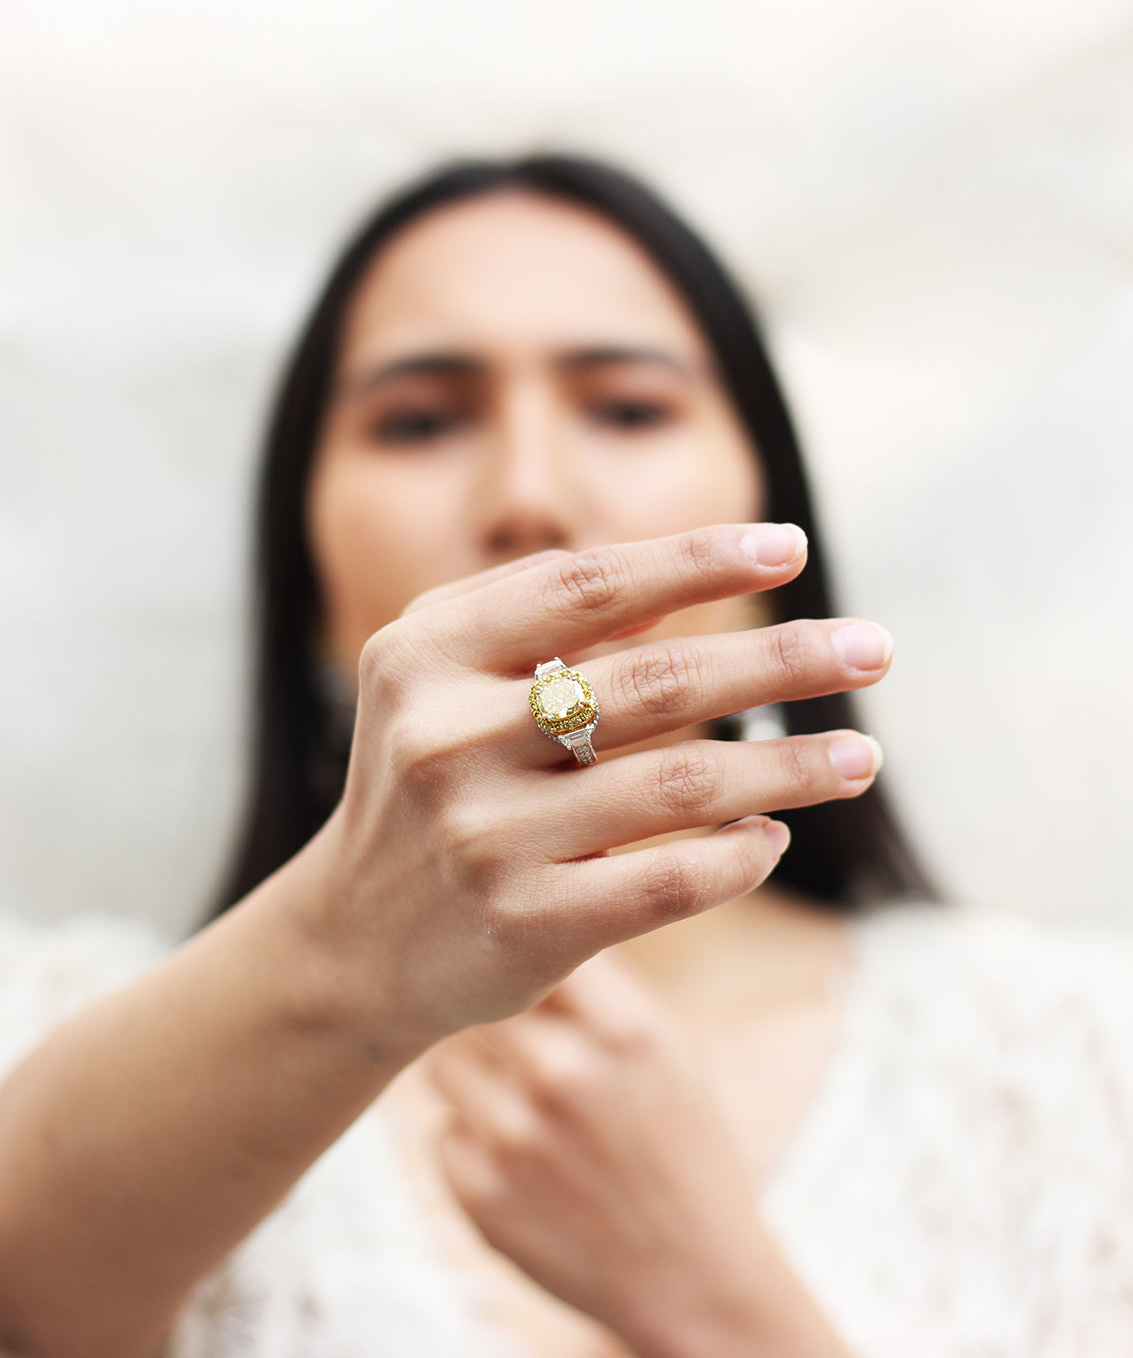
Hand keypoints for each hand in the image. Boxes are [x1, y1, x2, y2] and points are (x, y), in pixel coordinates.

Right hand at [295, 523, 889, 1060]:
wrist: (352, 941)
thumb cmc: (429, 778)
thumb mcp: (445, 676)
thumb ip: (536, 614)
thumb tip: (686, 576)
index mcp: (428, 653)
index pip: (587, 585)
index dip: (698, 560)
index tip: (791, 546)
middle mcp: (447, 738)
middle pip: (656, 681)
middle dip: (783, 660)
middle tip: (875, 648)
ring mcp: (484, 838)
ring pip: (682, 786)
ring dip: (792, 766)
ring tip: (862, 757)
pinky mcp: (522, 927)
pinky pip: (667, 882)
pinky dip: (739, 854)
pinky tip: (774, 835)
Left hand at [427, 954, 782, 1355]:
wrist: (692, 1275)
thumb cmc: (680, 1144)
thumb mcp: (669, 1046)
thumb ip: (606, 986)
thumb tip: (539, 909)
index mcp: (624, 1027)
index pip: (540, 939)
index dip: (525, 945)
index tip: (523, 954)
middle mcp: (564, 1072)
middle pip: (476, 993)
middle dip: (486, 1008)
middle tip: (512, 1032)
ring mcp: (515, 1136)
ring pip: (445, 1060)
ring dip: (470, 1071)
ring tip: (516, 1096)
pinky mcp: (478, 1192)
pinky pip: (442, 1130)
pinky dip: (469, 1138)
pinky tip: (518, 1156)